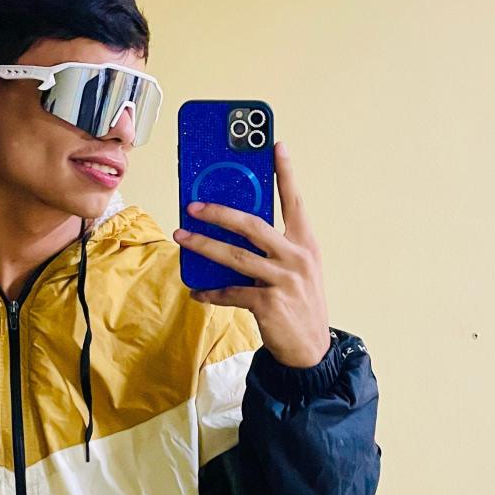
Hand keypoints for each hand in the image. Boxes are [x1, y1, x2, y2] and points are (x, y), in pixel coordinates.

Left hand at [173, 140, 331, 368]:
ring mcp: (283, 281)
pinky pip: (231, 292)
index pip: (295, 201)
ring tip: (182, 237)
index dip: (285, 172)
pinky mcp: (269, 304)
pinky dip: (211, 292)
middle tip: (193, 205)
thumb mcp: (297, 269)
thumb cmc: (299, 302)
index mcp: (305, 243)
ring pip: (235, 257)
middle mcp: (296, 257)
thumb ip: (275, 248)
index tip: (275, 145)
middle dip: (219, 212)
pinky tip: (198, 292)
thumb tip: (236, 231)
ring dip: (204, 246)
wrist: (312, 348)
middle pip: (253, 225)